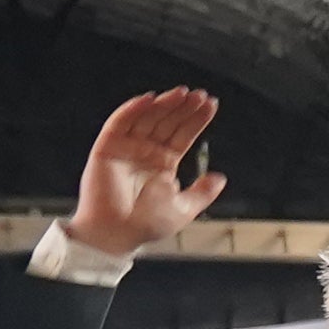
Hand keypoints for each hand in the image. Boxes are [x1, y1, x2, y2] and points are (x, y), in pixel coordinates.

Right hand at [65, 87, 225, 260]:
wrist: (116, 235)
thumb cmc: (145, 226)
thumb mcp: (183, 209)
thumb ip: (202, 193)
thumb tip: (220, 178)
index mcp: (163, 164)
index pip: (182, 135)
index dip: (196, 120)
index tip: (211, 105)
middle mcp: (146, 152)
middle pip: (167, 122)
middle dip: (183, 108)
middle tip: (199, 96)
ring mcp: (127, 147)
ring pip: (147, 118)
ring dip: (163, 104)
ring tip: (182, 94)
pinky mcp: (108, 147)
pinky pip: (120, 122)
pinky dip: (133, 109)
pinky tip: (150, 99)